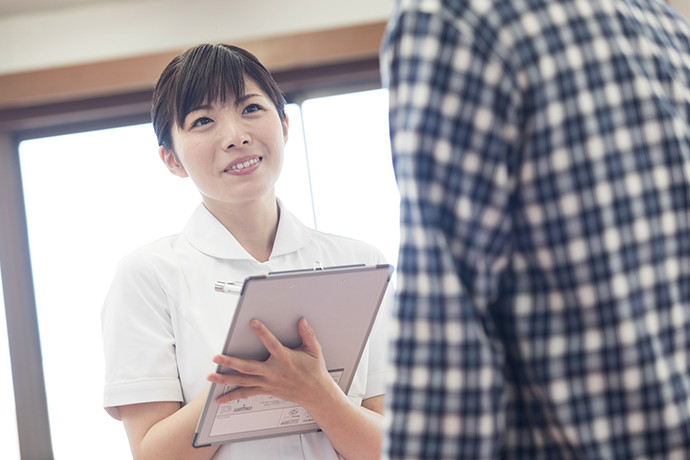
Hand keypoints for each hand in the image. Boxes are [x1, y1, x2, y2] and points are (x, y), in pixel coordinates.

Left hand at [207, 318, 337, 406]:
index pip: (271, 344)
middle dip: (230, 362)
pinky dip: (232, 396)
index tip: (253, 323)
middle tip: (217, 357)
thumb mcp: (314, 351)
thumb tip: (302, 321)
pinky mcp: (265, 390)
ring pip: (243, 380)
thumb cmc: (314, 371)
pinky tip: (220, 398)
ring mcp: (268, 382)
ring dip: (225, 378)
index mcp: (285, 359)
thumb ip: (307, 334)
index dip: (262, 332)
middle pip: (248, 367)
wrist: (315, 393)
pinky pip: (246, 393)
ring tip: (210, 376)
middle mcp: (273, 371)